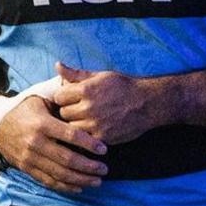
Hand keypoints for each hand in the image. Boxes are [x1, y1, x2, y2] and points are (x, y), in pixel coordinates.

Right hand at [0, 94, 107, 193]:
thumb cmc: (26, 109)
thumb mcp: (41, 100)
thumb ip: (61, 101)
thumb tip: (83, 95)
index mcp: (42, 124)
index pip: (70, 135)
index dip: (89, 144)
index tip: (104, 149)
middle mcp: (36, 142)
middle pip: (67, 159)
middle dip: (89, 166)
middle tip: (104, 169)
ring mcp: (30, 158)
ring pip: (59, 174)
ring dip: (81, 179)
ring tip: (97, 180)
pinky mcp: (26, 168)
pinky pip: (47, 181)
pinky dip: (65, 186)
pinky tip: (79, 187)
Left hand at [54, 61, 185, 145]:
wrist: (148, 103)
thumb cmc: (123, 87)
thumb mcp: (100, 76)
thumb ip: (76, 74)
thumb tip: (57, 65)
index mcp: (86, 90)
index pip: (59, 96)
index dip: (64, 97)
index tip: (71, 98)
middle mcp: (89, 108)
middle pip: (63, 113)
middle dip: (69, 111)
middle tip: (79, 110)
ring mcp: (95, 124)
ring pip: (71, 128)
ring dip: (76, 125)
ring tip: (87, 120)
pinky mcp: (103, 138)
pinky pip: (84, 139)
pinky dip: (87, 135)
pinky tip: (95, 128)